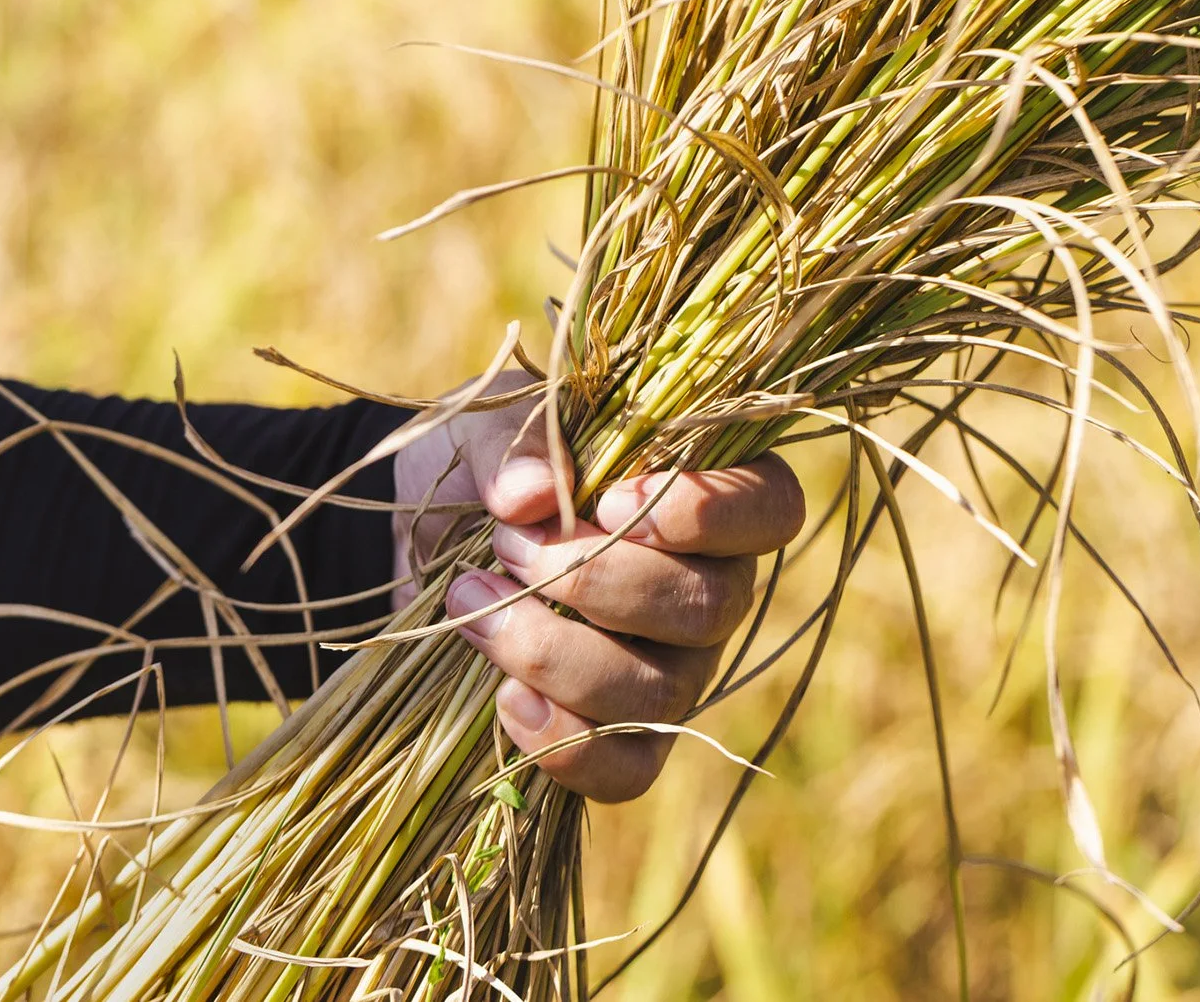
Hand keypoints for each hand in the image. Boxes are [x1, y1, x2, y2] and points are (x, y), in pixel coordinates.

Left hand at [390, 372, 804, 803]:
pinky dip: (564, 745)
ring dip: (556, 653)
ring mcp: (676, 671)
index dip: (709, 512)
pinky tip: (504, 697)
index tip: (612, 497)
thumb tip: (530, 495)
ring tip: (473, 601)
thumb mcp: (491, 428)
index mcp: (710, 494)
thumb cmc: (487, 468)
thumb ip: (518, 446)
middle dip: (596, 580)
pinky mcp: (622, 737)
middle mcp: (713, 589)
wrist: (426, 536)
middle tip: (507, 544)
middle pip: (710, 608)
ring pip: (662, 694)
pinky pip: (627, 771)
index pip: (773, 508)